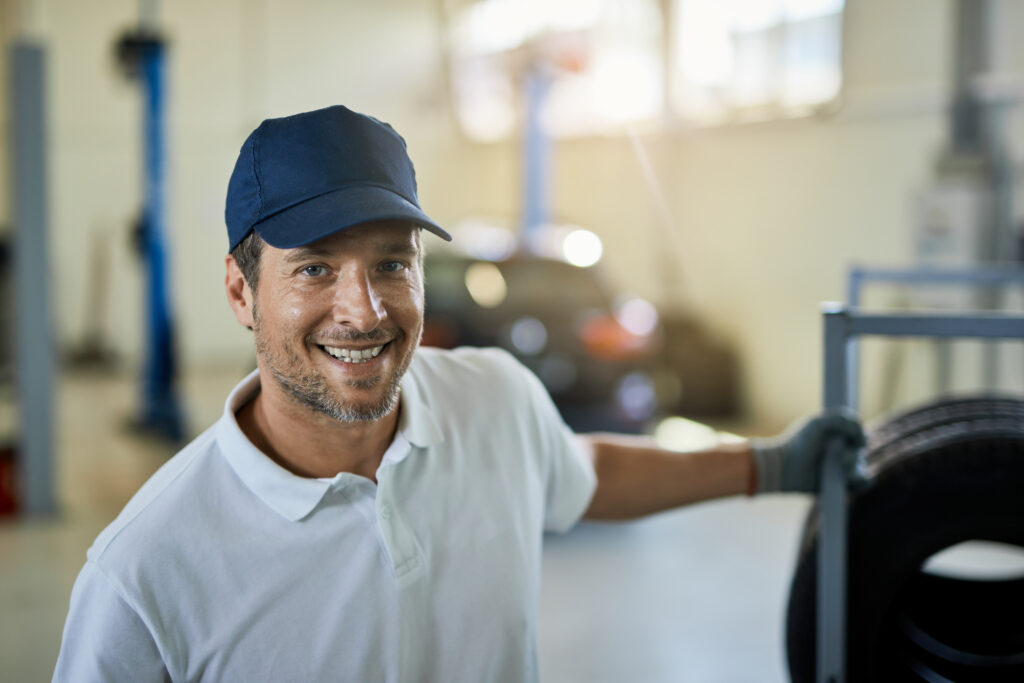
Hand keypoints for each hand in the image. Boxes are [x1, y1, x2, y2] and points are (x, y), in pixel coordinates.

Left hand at [751, 410, 865, 493]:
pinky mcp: (839, 484)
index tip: (855, 439)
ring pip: (861, 468)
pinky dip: (863, 482)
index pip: (859, 433)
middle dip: (852, 454)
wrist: (784, 467)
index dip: (860, 436)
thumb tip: (864, 438)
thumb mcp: (818, 423)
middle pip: (860, 452)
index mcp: (836, 434)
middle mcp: (840, 450)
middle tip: (835, 456)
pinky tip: (853, 479)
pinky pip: (862, 484)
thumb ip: (843, 420)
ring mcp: (840, 468)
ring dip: (853, 468)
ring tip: (838, 470)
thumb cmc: (798, 443)